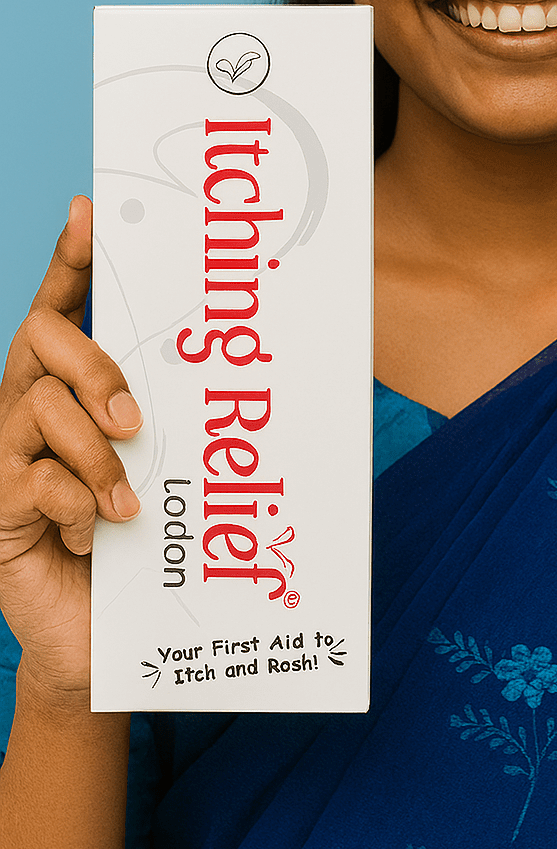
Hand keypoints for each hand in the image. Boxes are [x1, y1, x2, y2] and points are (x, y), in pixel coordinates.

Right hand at [0, 196, 141, 700]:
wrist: (107, 638)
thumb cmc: (145, 544)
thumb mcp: (169, 467)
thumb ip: (178, 417)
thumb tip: (241, 371)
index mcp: (69, 388)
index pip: (62, 307)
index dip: (71, 258)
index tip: (91, 210)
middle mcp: (27, 408)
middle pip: (41, 339)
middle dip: (95, 366)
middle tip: (137, 420)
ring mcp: (6, 455)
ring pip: (39, 406)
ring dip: (97, 452)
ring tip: (130, 500)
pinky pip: (34, 479)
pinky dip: (78, 506)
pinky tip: (100, 537)